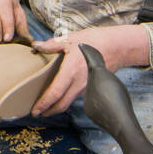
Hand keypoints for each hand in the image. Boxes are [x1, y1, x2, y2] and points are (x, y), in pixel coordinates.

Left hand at [31, 25, 148, 116]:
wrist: (117, 47)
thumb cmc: (94, 41)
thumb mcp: (70, 39)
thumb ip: (51, 45)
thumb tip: (36, 46)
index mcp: (71, 71)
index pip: (55, 93)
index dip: (44, 104)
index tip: (35, 110)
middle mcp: (78, 83)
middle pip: (62, 104)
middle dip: (48, 111)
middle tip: (37, 113)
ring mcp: (85, 86)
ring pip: (69, 102)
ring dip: (57, 106)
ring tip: (46, 106)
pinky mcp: (89, 86)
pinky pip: (75, 96)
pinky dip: (65, 99)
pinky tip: (60, 96)